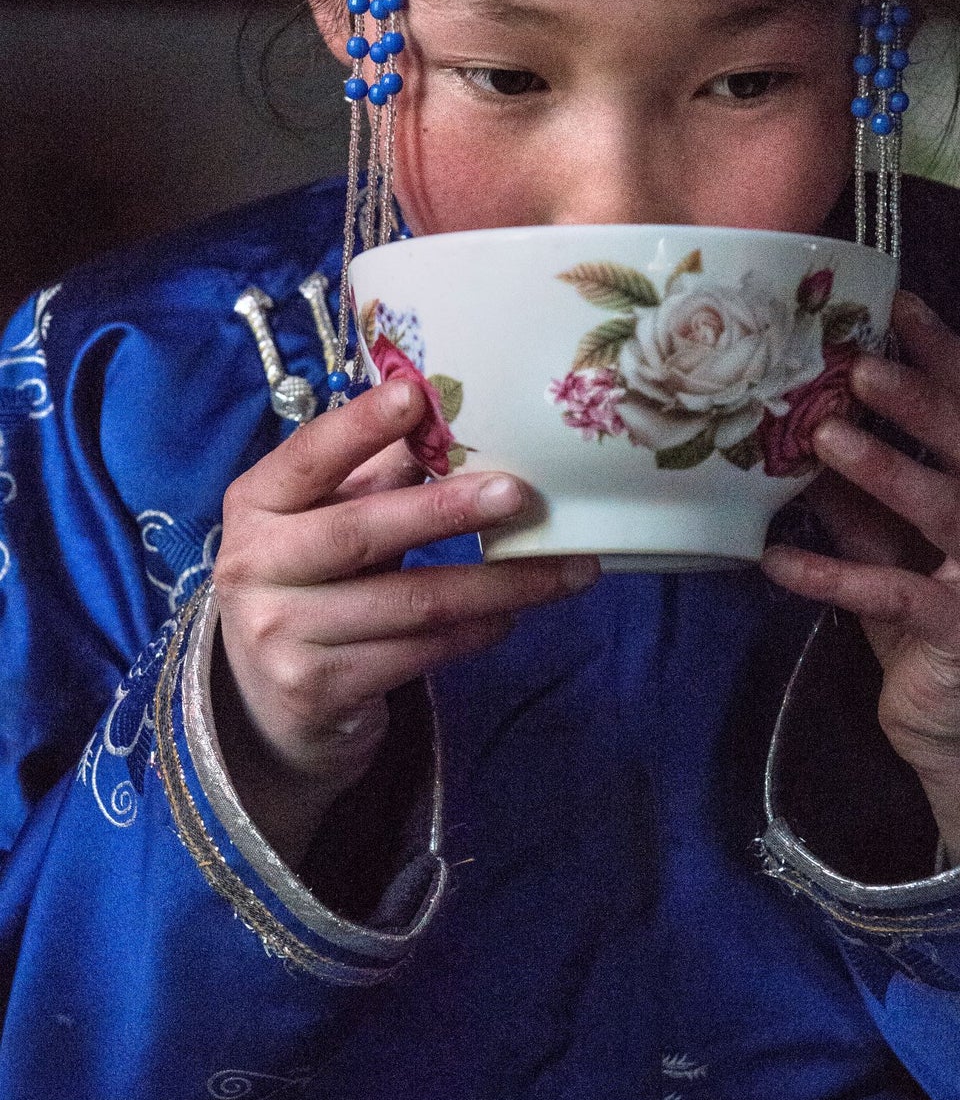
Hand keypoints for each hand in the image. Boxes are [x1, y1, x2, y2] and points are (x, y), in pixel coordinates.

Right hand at [213, 378, 598, 865]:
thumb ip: (374, 475)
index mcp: (255, 504)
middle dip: (448, 510)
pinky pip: (417, 653)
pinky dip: (473, 633)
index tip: (416, 395)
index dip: (360, 425)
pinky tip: (511, 617)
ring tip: (565, 570)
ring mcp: (280, 633)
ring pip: (411, 602)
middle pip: (364, 531)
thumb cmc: (311, 585)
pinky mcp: (317, 689)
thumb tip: (448, 416)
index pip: (308, 455)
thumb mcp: (325, 522)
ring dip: (498, 585)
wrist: (265, 704)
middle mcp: (254, 566)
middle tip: (519, 495)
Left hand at [761, 290, 959, 864]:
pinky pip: (901, 596)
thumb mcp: (890, 536)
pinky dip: (834, 575)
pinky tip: (776, 561)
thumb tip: (792, 419)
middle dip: (918, 401)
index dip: (942, 351)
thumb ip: (857, 484)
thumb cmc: (931, 610)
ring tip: (821, 439)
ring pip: (952, 511)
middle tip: (859, 365)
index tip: (895, 303)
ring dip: (886, 471)